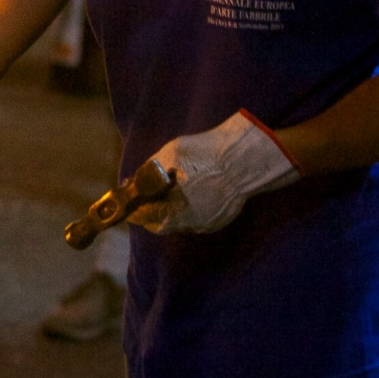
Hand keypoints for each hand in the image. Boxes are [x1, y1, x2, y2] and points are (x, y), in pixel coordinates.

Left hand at [127, 111, 298, 234]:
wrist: (249, 158)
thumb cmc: (208, 154)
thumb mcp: (172, 154)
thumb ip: (151, 170)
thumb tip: (137, 180)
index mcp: (177, 210)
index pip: (148, 219)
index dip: (136, 210)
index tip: (129, 202)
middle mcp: (193, 223)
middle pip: (164, 222)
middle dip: (152, 210)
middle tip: (146, 195)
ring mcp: (210, 223)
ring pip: (182, 221)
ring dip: (171, 209)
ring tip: (168, 191)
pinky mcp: (222, 219)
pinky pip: (198, 218)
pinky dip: (188, 209)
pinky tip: (189, 193)